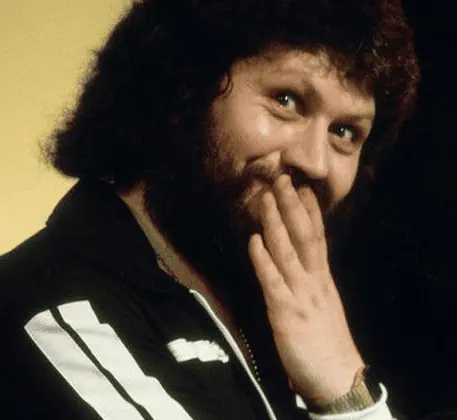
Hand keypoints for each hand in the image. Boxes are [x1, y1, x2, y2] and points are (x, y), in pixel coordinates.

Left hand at [248, 174, 364, 404]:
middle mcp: (314, 281)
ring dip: (275, 223)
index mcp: (322, 279)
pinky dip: (263, 260)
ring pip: (287, 251)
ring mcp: (301, 295)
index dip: (310, 211)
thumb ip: (310, 281)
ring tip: (265, 199)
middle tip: (282, 179)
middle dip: (292, 207)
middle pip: (304, 236)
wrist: (338, 377)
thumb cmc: (327, 341)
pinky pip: (273, 281)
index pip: (318, 237)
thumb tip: (297, 261)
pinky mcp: (287, 313)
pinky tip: (254, 241)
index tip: (302, 188)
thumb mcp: (323, 304)